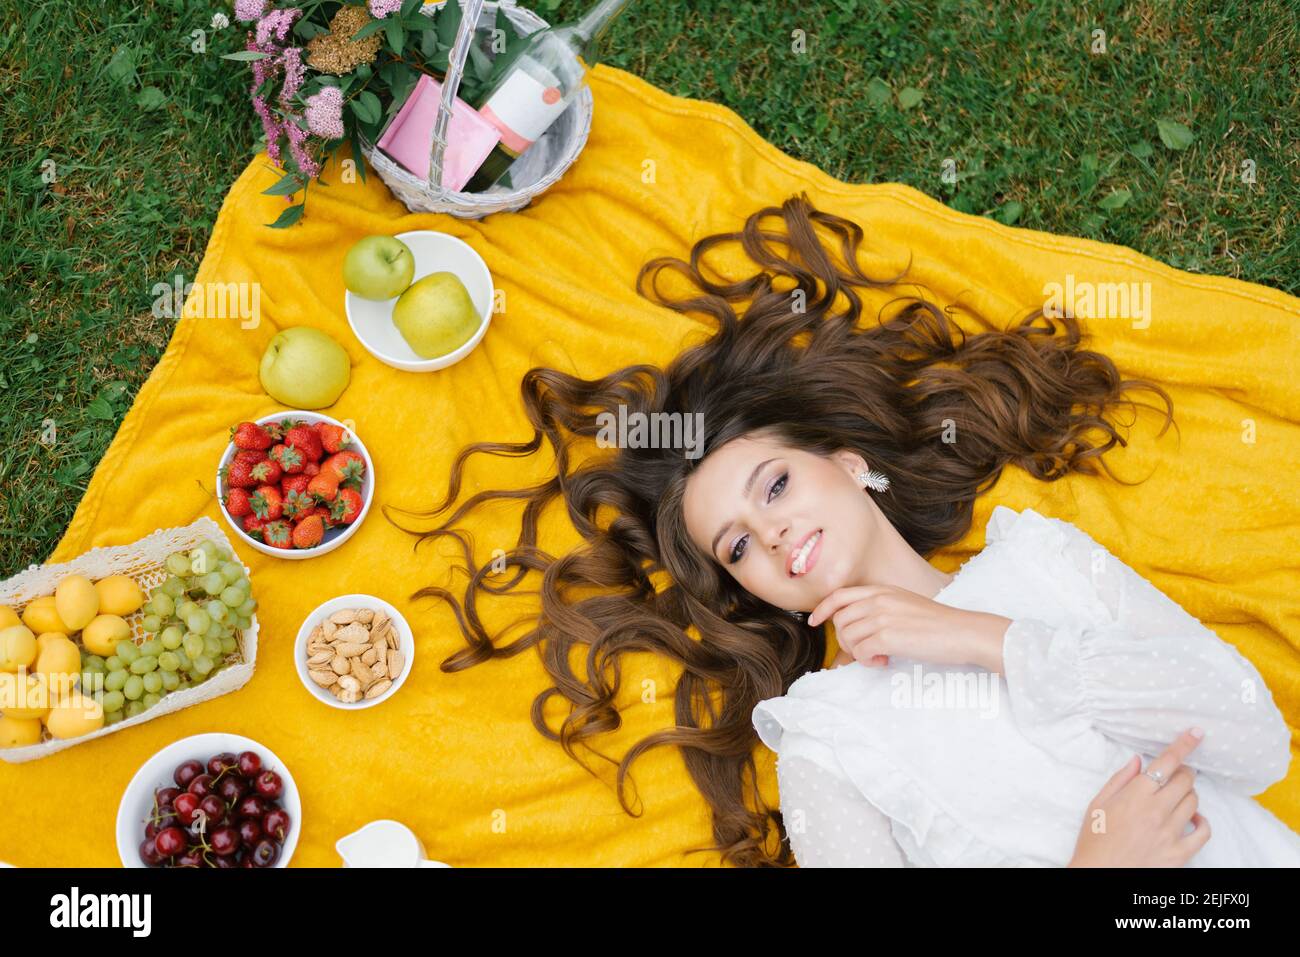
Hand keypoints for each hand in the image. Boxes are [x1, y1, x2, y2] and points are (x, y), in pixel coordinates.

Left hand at [806, 584, 1011, 669]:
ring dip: (858, 653)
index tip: (814, 621)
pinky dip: (868, 661)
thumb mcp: (905, 605)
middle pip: (840, 620)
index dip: (822, 609)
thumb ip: (880, 610)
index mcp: (882, 590)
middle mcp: (878, 600)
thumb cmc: (938, 623)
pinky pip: (860, 652)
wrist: (963, 631)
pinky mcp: (887, 637)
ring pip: (847, 638)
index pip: (840, 595)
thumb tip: (859, 630)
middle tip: (864, 651)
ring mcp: (882, 617)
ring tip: (879, 656)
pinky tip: (885, 661)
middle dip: (844, 640)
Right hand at [1068, 728, 1210, 866]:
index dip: (1184, 745)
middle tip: (1175, 774)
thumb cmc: (1094, 839)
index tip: (1197, 733)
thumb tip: (1139, 761)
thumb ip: (1120, 779)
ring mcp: (1170, 833)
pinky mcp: (1180, 853)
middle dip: (1184, 772)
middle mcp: (1156, 812)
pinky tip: (1192, 819)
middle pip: (1186, 780)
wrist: (1098, 874)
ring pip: (1194, 801)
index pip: (1167, 763)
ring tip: (1175, 798)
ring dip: (1188, 794)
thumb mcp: (1098, 803)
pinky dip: (1202, 821)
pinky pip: (1204, 831)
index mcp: (1135, 796)